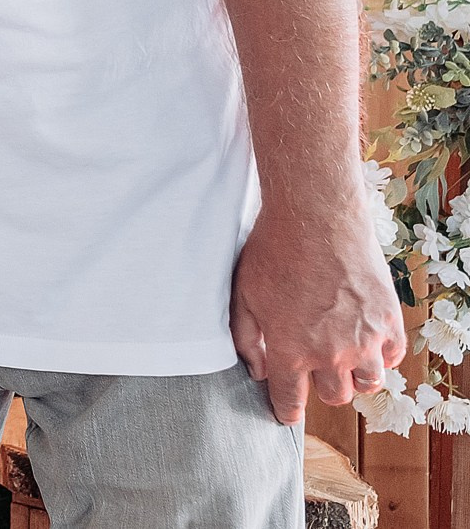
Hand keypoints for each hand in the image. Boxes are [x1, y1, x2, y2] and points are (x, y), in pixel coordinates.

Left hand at [231, 206, 404, 423]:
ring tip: (341, 355)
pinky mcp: (389, 322)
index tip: (286, 413)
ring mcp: (364, 340)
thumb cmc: (273, 253)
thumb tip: (257, 371)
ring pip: (367, 383)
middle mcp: (331, 354)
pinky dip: (378, 354)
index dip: (287, 411)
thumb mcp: (242, 296)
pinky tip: (363, 338)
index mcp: (291, 351)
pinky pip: (390, 357)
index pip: (290, 401)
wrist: (315, 219)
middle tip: (313, 366)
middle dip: (321, 387)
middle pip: (334, 396)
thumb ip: (246, 340)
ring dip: (354, 374)